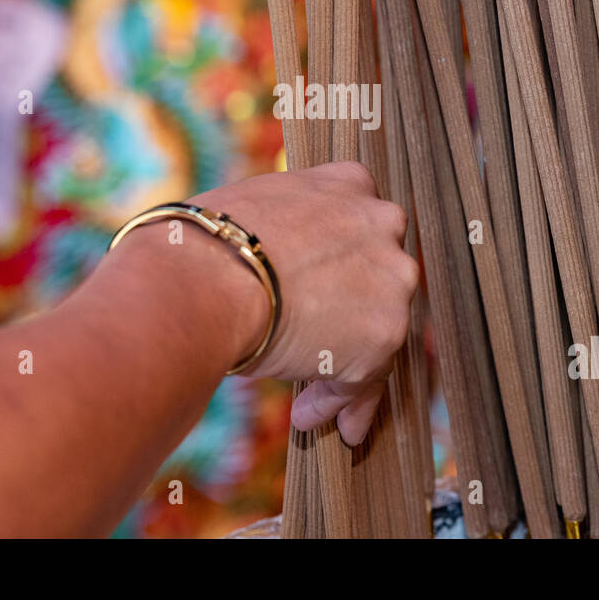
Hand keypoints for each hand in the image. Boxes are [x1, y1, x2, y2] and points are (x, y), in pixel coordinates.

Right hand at [188, 162, 417, 444]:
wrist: (206, 278)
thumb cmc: (207, 244)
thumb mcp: (254, 207)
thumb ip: (286, 228)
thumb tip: (270, 265)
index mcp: (350, 183)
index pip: (358, 227)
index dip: (341, 266)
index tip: (324, 293)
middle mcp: (383, 223)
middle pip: (377, 279)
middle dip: (351, 317)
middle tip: (318, 348)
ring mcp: (391, 278)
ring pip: (376, 331)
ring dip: (344, 367)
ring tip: (309, 402)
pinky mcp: (385, 335)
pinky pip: (364, 377)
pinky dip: (339, 400)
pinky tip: (308, 416)